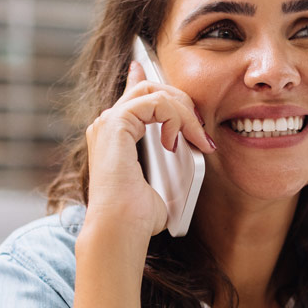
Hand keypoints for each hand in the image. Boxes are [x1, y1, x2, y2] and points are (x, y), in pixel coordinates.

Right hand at [83, 60, 214, 237]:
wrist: (121, 229)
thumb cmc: (139, 217)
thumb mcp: (163, 183)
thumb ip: (170, 160)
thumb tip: (192, 151)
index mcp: (114, 136)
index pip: (133, 95)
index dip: (149, 78)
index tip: (172, 81)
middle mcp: (107, 125)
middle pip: (148, 86)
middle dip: (182, 101)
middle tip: (200, 129)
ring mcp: (108, 122)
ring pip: (154, 90)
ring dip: (184, 111)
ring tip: (197, 139)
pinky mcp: (115, 123)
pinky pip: (155, 101)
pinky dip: (175, 117)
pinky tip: (177, 141)